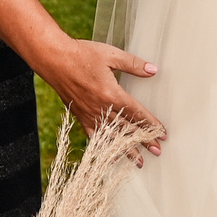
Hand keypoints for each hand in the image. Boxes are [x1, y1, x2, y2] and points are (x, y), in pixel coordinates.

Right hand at [34, 35, 163, 145]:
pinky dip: (103, 146)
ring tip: (139, 161)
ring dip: (127, 149)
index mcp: (112, 94)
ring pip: (113, 136)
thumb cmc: (81, 54)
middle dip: (144, 141)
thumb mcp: (111, 55)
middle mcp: (102, 108)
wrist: (54, 59)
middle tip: (157, 151)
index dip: (151, 124)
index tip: (162, 134)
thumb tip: (153, 70)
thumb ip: (133, 64)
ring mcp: (90, 114)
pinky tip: (110, 155)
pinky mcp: (80, 115)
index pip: (137, 113)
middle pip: (127, 128)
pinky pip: (94, 135)